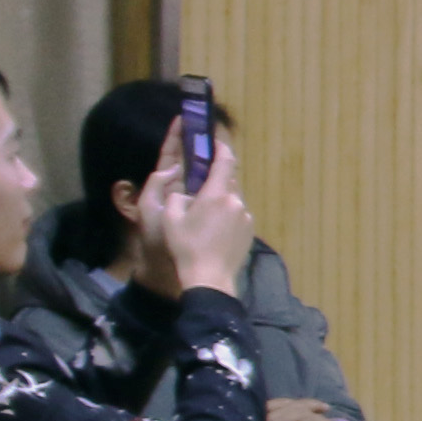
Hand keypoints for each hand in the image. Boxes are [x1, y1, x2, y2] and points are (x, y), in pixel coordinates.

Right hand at [127, 123, 256, 299]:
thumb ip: (176, 196)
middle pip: (228, 182)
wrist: (210, 278)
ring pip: (234, 199)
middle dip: (216, 180)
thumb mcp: (171, 218)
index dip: (222, 148)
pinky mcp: (250, 230)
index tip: (217, 142)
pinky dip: (228, 215)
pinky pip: (238, 215)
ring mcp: (246, 217)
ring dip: (221, 200)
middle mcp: (236, 201)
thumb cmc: (186, 247)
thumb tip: (184, 190)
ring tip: (205, 214)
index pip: (225, 162)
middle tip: (202, 184)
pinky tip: (215, 230)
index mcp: (216, 194)